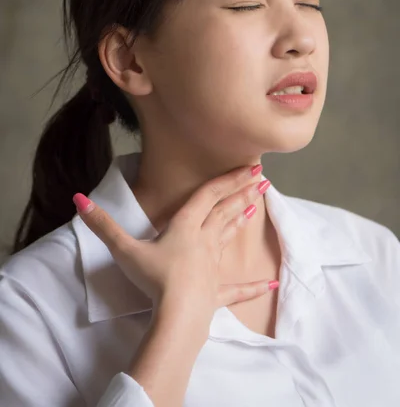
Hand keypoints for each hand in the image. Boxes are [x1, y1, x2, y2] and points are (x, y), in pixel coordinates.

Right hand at [73, 165, 276, 336]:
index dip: (227, 180)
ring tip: (258, 205)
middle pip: (225, 211)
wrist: (176, 316)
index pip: (208, 196)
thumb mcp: (125, 250)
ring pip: (229, 238)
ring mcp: (212, 267)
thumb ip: (102, 225)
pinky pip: (238, 289)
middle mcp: (204, 242)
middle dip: (242, 193)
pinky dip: (253, 287)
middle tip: (263, 180)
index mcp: (185, 227)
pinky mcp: (216, 293)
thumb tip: (78, 199)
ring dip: (242, 220)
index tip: (249, 167)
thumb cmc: (153, 279)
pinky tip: (271, 285)